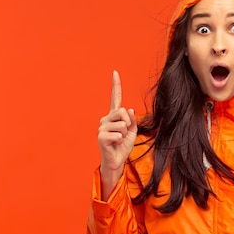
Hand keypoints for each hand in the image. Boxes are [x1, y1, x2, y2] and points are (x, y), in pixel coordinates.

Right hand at [97, 70, 137, 187]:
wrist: (117, 161)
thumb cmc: (123, 145)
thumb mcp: (132, 131)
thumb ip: (132, 120)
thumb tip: (129, 109)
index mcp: (114, 116)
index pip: (116, 98)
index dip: (116, 85)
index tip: (115, 72)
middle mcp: (106, 119)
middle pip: (122, 111)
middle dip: (128, 123)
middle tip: (123, 134)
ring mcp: (102, 127)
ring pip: (122, 124)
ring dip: (124, 134)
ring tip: (118, 140)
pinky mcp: (101, 136)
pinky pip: (118, 134)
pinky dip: (120, 140)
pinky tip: (114, 144)